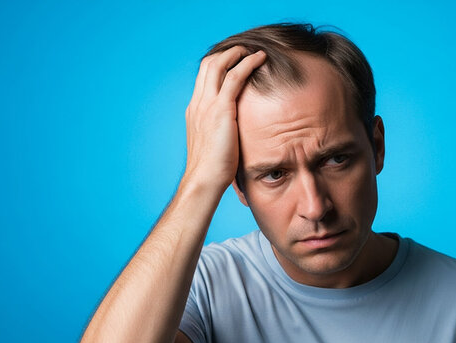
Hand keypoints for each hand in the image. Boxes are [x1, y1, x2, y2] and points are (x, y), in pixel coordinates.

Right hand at [182, 46, 266, 190]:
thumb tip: (234, 133)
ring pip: (219, 64)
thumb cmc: (211, 170)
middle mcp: (198, 104)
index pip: (203, 77)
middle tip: (244, 50)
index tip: (234, 60)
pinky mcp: (221, 109)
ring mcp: (207, 105)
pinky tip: (260, 58)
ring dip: (237, 52)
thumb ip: (219, 132)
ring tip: (252, 50)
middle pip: (208, 64)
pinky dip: (247, 62)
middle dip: (227, 53)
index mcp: (194, 111)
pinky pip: (235, 76)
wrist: (204, 180)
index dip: (218, 63)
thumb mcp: (213, 145)